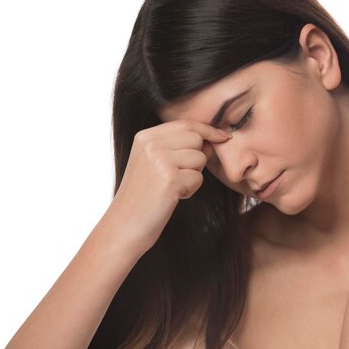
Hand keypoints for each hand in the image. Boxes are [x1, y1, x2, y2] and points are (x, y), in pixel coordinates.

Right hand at [107, 119, 230, 253]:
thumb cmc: (143, 196)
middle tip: (177, 176)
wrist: (125, 225)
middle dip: (196, 158)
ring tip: (173, 187)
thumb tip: (212, 141)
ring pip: (200, 158)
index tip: (223, 137)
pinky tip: (173, 197)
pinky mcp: (170, 179)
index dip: (208, 130)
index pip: (186, 124)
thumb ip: (179, 148)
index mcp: (145, 137)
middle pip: (196, 138)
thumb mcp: (154, 164)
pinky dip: (191, 190)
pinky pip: (198, 178)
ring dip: (193, 176)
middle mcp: (151, 144)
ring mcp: (160, 160)